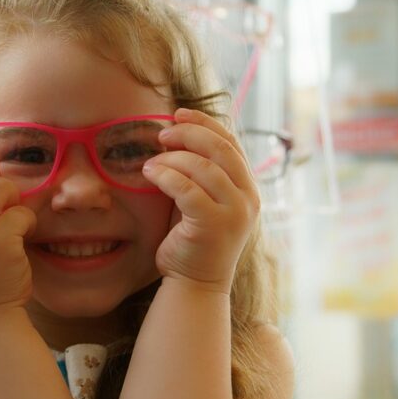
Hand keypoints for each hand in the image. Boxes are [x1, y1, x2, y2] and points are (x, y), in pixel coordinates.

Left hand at [142, 108, 259, 293]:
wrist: (194, 285)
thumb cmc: (191, 242)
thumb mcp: (200, 203)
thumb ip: (199, 175)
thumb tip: (176, 137)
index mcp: (247, 188)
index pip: (231, 143)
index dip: (205, 123)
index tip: (178, 113)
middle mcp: (248, 198)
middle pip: (221, 148)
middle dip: (188, 134)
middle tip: (161, 134)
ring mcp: (234, 212)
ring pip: (203, 167)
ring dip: (172, 158)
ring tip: (149, 163)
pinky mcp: (213, 225)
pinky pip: (187, 189)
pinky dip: (166, 176)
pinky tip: (149, 174)